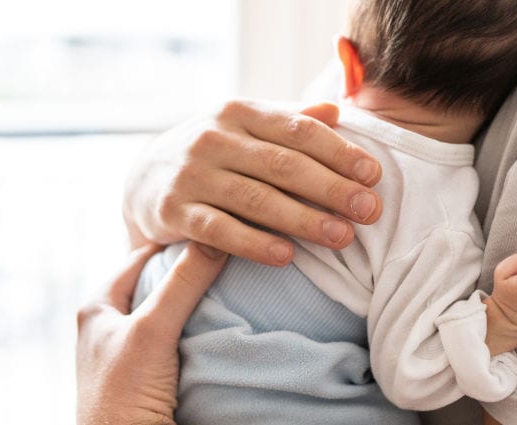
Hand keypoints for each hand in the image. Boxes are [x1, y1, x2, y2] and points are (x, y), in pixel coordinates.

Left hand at [76, 242, 227, 424]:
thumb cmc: (124, 393)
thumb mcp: (153, 330)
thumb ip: (182, 285)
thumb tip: (216, 239)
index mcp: (96, 306)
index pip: (141, 256)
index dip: (175, 242)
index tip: (212, 231)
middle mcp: (107, 326)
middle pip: (154, 284)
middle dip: (187, 273)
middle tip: (225, 259)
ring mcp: (125, 353)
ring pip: (165, 314)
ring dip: (193, 304)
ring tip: (227, 290)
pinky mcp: (144, 376)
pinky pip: (173, 341)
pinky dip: (194, 332)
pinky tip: (216, 329)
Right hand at [123, 100, 383, 265]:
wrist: (143, 180)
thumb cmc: (214, 155)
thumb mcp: (246, 128)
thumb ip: (290, 120)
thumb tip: (337, 109)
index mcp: (239, 112)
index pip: (298, 130)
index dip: (339, 152)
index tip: (373, 175)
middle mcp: (213, 138)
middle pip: (282, 165)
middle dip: (331, 188)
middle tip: (370, 210)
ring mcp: (191, 175)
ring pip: (255, 199)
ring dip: (303, 219)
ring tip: (342, 237)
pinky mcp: (172, 211)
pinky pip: (219, 230)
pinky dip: (253, 244)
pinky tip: (286, 256)